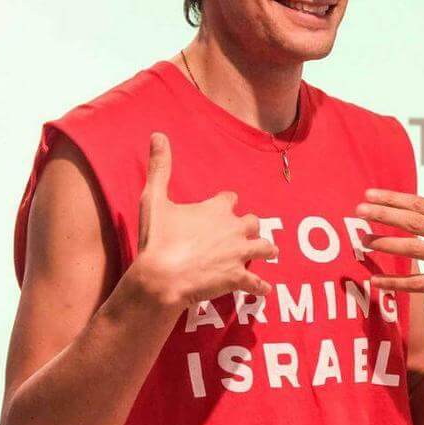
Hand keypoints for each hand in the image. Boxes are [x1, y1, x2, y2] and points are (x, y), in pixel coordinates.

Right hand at [133, 132, 276, 308]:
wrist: (161, 276)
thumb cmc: (157, 238)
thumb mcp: (154, 198)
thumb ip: (160, 167)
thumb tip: (158, 134)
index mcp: (217, 209)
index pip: (231, 199)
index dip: (227, 203)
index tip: (225, 206)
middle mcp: (234, 228)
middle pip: (253, 222)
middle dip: (249, 227)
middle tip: (246, 232)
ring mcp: (238, 254)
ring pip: (264, 248)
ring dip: (266, 249)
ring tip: (269, 252)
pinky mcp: (237, 278)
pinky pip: (257, 283)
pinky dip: (261, 287)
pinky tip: (264, 290)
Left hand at [357, 186, 423, 319]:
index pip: (419, 203)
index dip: (392, 198)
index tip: (368, 194)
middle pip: (413, 221)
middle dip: (384, 215)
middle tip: (358, 211)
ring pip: (415, 249)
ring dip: (387, 244)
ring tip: (364, 242)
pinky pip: (422, 283)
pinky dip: (397, 282)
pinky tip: (377, 280)